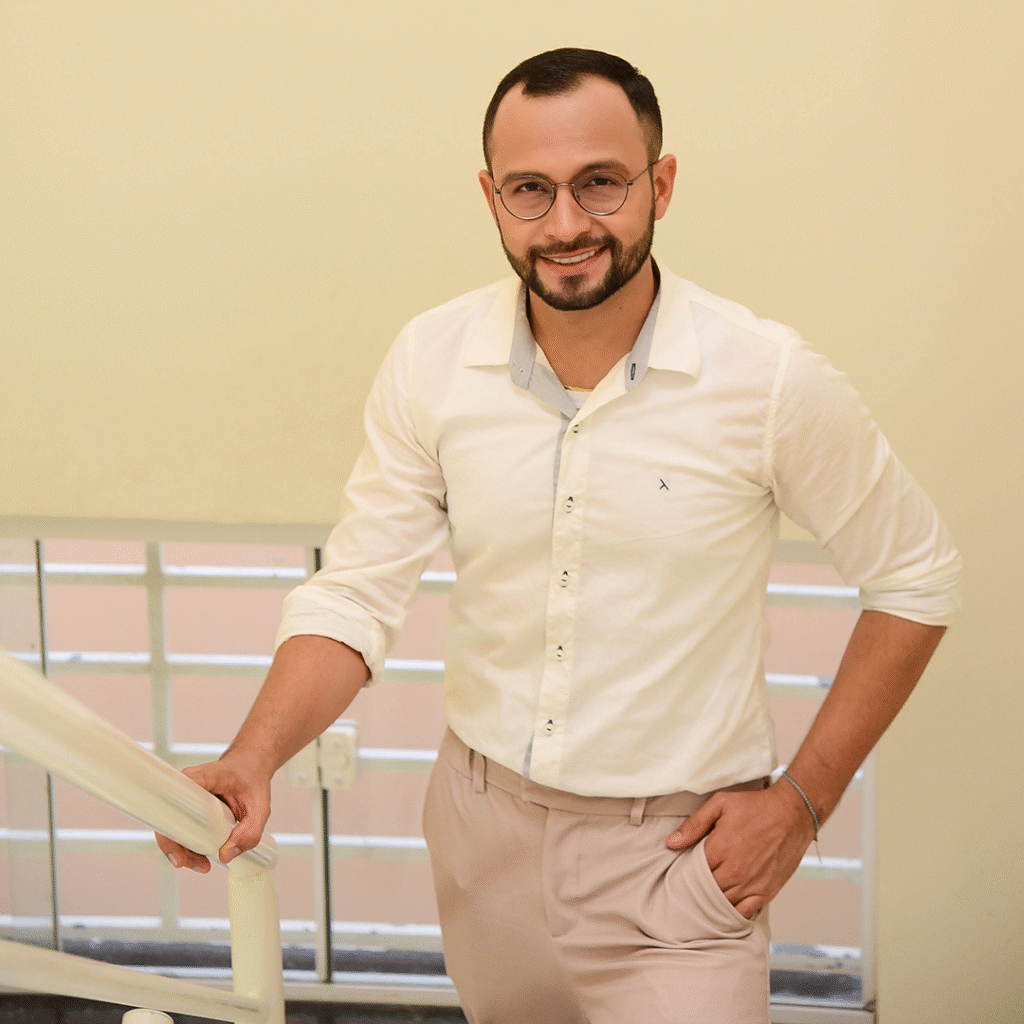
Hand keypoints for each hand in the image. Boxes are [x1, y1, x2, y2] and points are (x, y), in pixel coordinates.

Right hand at [155, 756, 271, 872]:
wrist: (250, 767)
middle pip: (170, 818)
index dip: (172, 823)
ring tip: (202, 864)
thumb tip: (226, 855)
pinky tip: (201, 855)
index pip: (179, 797)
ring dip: (182, 848)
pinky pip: (180, 826)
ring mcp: (184, 795)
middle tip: (193, 863)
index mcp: (206, 777)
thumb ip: (250, 832)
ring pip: (172, 825)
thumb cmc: (252, 780)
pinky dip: (188, 842)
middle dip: (176, 846)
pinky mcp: (185, 805)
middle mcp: (188, 784)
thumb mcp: (260, 807)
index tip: (178, 848)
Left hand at [665, 783, 815, 918]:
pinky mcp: (766, 892)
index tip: (678, 873)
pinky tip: (723, 910)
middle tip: (686, 889)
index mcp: (719, 848)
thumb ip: (694, 824)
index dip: (683, 874)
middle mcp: (734, 871)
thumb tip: (671, 843)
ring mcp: (751, 884)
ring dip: (710, 903)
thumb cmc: (756, 806)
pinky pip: (744, 912)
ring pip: (721, 904)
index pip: (691, 872)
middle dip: (694, 890)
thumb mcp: (720, 804)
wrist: (793, 813)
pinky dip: (731, 914)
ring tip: (701, 900)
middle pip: (704, 891)